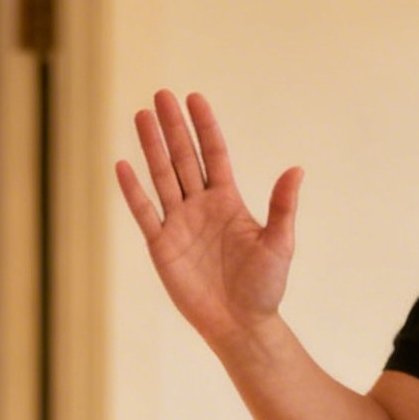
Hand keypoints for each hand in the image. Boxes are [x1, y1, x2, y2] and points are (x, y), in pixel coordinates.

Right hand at [115, 92, 302, 348]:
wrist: (240, 325)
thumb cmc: (265, 287)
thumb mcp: (280, 244)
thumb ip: (283, 206)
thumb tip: (296, 169)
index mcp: (228, 202)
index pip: (213, 154)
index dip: (204, 127)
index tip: (194, 98)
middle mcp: (201, 207)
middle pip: (183, 158)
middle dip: (172, 126)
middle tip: (160, 95)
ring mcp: (179, 225)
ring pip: (162, 177)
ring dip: (151, 147)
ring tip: (140, 116)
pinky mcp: (162, 247)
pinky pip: (144, 213)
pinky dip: (133, 190)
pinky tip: (122, 165)